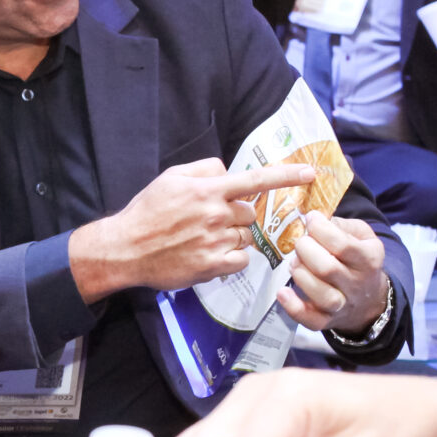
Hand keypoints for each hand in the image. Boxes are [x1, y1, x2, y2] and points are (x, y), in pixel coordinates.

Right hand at [68, 160, 316, 301]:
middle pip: (250, 213)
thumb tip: (226, 171)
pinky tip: (209, 255)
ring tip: (204, 240)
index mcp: (208, 190)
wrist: (125, 249)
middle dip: (237, 216)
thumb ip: (204, 170)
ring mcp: (216, 241)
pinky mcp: (213, 266)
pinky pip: (240, 260)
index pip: (256, 179)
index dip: (287, 175)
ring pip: (245, 237)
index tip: (311, 173)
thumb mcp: (170, 178)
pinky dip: (231, 258)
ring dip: (233, 238)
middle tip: (212, 221)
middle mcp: (216, 214)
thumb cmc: (146, 212)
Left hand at [278, 212, 389, 336]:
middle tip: (300, 242)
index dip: (320, 229)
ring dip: (301, 275)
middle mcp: (358, 284)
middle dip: (306, 250)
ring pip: (322, 295)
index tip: (310, 219)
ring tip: (294, 263)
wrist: (368, 298)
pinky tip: (282, 292)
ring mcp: (343, 305)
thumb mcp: (360, 235)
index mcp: (369, 258)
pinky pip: (311, 320)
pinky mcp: (327, 320)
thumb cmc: (357, 258)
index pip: (343, 245)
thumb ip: (340, 225)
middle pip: (328, 269)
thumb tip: (313, 219)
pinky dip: (294, 308)